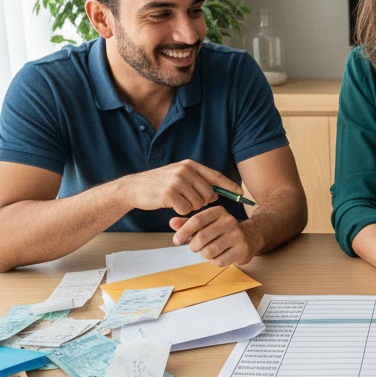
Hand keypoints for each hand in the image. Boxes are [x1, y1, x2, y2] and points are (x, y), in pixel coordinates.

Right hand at [123, 160, 240, 216]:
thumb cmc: (159, 184)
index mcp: (190, 165)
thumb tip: (216, 193)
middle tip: (188, 200)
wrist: (134, 188)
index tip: (241, 194)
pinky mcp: (169, 194)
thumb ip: (197, 181)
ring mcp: (177, 182)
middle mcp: (185, 171)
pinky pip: (186, 210)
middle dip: (202, 201)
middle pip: (209, 193)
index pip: (216, 176)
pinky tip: (170, 205)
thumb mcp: (179, 176)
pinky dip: (180, 211)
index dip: (230, 186)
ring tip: (177, 200)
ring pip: (198, 203)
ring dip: (190, 207)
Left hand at [170, 205, 252, 265]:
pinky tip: (220, 255)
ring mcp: (237, 236)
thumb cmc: (222, 230)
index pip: (197, 220)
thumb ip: (188, 223)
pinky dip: (215, 261)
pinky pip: (218, 261)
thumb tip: (172, 223)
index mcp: (219, 211)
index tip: (176, 241)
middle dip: (193, 246)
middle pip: (201, 237)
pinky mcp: (242, 249)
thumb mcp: (206, 223)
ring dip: (205, 254)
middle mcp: (229, 221)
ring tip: (210, 250)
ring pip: (209, 251)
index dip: (183, 231)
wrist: (250, 237)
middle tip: (195, 247)